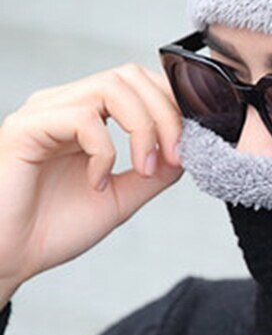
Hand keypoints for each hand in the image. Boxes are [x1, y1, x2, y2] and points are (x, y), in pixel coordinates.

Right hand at [0, 63, 184, 304]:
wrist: (6, 259)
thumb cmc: (52, 229)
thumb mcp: (121, 197)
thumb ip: (155, 172)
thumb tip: (190, 149)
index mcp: (86, 117)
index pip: (139, 84)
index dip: (171, 107)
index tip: (187, 148)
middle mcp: (64, 106)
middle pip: (130, 75)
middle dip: (166, 113)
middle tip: (176, 156)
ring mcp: (44, 113)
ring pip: (111, 86)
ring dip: (143, 127)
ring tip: (146, 168)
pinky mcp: (26, 129)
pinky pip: (82, 118)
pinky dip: (104, 150)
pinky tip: (97, 182)